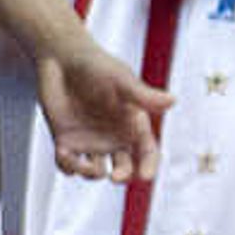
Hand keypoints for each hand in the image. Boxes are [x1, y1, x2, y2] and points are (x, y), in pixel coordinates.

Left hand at [39, 43, 170, 183]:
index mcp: (133, 124)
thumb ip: (143, 95)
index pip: (147, 152)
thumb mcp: (121, 80)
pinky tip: (66, 155)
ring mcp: (90, 141)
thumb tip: (172, 101)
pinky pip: (68, 165)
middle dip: (123, 175)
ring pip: (95, 171)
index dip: (149, 166)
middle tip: (116, 177)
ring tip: (88, 166)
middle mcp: (113, 137)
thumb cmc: (97, 66)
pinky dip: (68, 166)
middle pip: (124, 168)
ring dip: (92, 174)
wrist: (62, 58)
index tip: (145, 176)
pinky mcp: (66, 141)